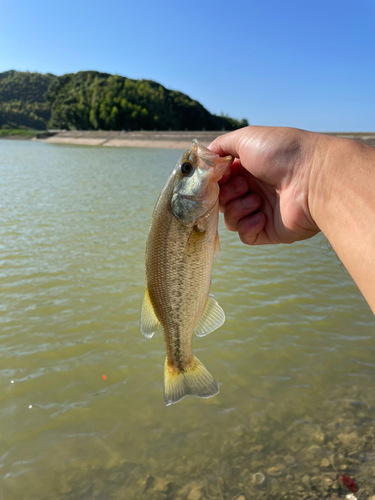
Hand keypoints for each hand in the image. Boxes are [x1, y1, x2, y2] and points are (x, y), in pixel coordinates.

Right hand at [209, 126, 322, 244]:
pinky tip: (261, 215)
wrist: (314, 178)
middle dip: (226, 193)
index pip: (219, 179)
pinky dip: (248, 225)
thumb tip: (204, 155)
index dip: (213, 180)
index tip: (214, 178)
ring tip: (257, 199)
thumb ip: (221, 145)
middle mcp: (254, 189)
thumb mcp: (246, 138)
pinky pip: (244, 235)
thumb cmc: (282, 153)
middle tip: (243, 185)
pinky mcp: (268, 231)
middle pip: (221, 200)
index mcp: (249, 168)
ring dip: (237, 208)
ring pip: (230, 218)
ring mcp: (261, 211)